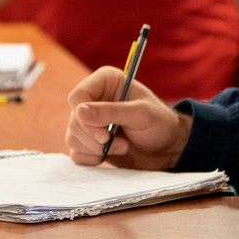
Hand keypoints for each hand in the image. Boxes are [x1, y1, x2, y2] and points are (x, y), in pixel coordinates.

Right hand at [66, 67, 191, 169]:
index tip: (104, 134)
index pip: (77, 96)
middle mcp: (94, 98)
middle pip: (74, 119)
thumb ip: (111, 111)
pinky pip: (76, 152)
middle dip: (94, 137)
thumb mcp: (140, 114)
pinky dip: (91, 158)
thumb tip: (80, 110)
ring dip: (95, 148)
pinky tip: (110, 154)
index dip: (85, 117)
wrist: (166, 148)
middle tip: (120, 144)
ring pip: (72, 136)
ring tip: (122, 147)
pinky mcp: (88, 140)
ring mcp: (89, 121)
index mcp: (105, 81)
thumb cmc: (159, 124)